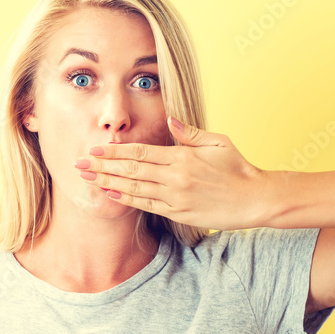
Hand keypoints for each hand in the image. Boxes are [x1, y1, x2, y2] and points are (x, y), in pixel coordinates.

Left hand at [74, 116, 269, 230]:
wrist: (255, 198)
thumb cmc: (238, 167)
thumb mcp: (217, 142)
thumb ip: (190, 133)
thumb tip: (171, 120)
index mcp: (182, 156)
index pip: (140, 152)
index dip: (115, 151)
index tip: (96, 149)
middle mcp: (175, 177)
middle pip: (131, 169)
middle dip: (103, 166)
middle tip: (79, 163)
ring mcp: (176, 196)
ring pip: (134, 188)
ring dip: (108, 182)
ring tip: (88, 178)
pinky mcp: (179, 213)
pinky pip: (147, 205)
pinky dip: (127, 199)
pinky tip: (111, 193)